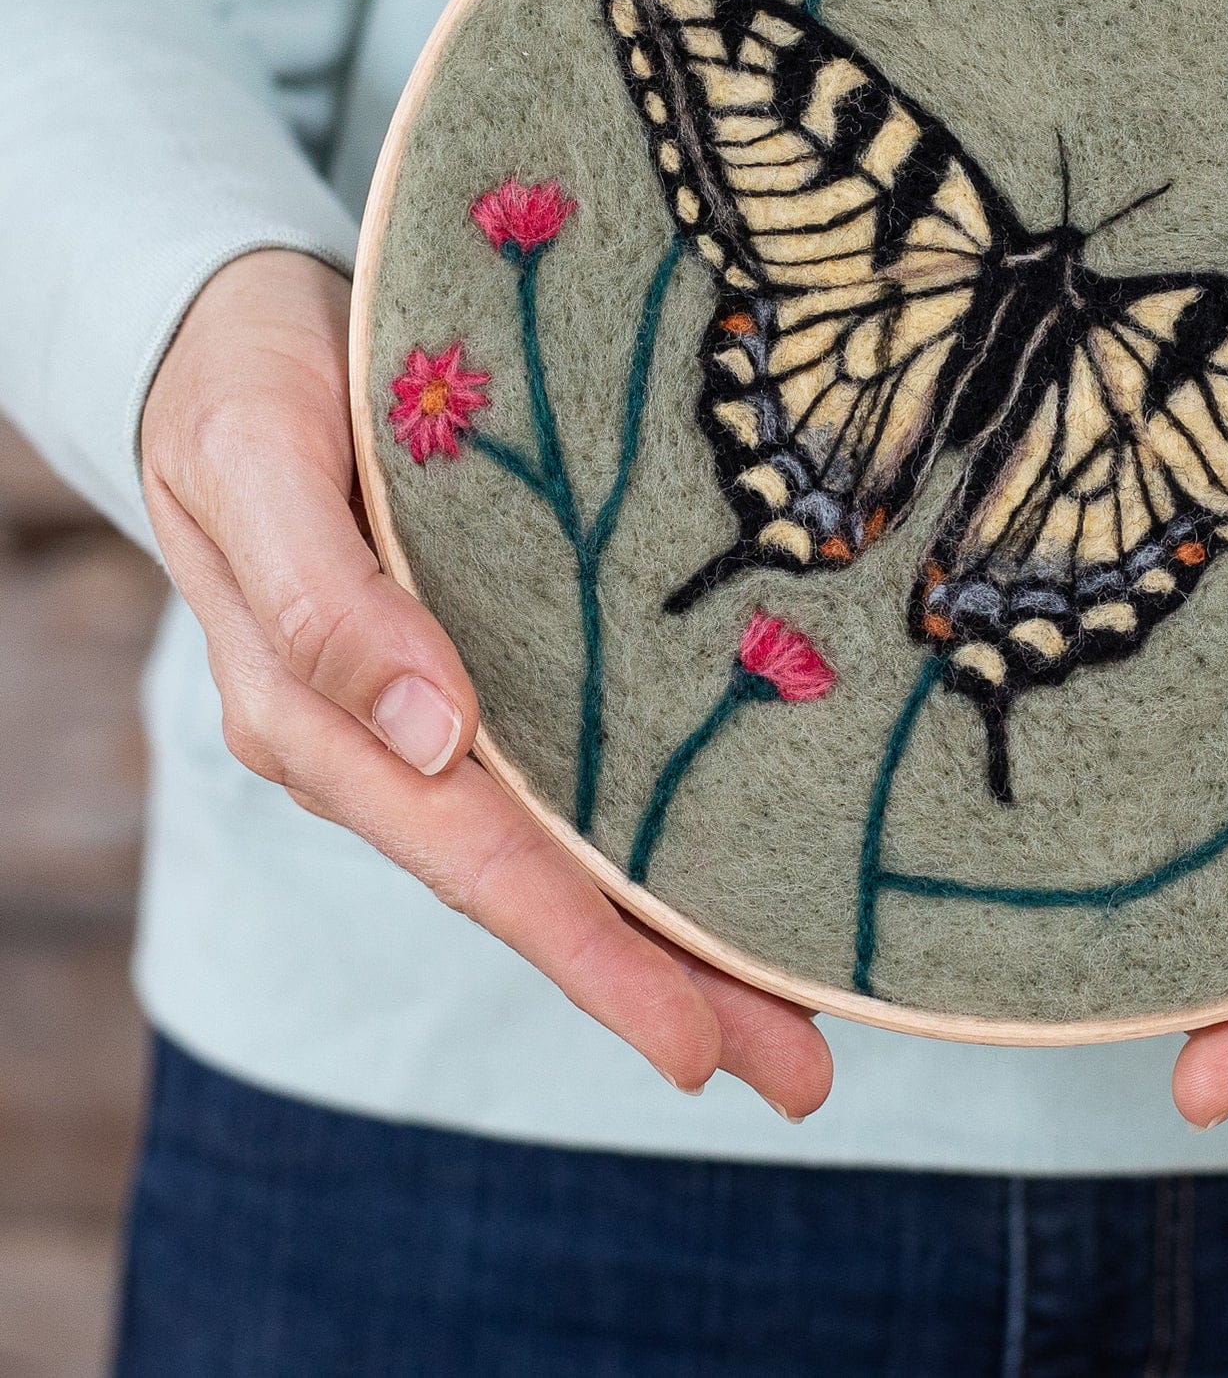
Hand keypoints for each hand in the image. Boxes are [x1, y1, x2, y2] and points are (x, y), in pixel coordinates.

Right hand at [141, 249, 832, 1118]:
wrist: (240, 332)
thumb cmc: (243, 387)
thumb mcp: (255, 464)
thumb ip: (324, 601)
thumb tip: (426, 733)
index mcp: (324, 722)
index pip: (477, 861)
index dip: (590, 954)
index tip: (694, 1043)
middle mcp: (395, 743)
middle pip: (544, 886)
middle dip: (670, 984)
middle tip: (803, 1075)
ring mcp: (447, 711)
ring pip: (574, 847)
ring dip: (683, 935)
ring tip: (808, 1016)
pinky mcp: (495, 663)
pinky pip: (580, 771)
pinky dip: (657, 835)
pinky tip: (741, 869)